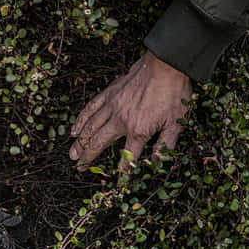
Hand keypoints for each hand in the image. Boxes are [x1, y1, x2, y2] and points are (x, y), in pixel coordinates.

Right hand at [70, 51, 191, 172]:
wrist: (166, 65)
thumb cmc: (173, 94)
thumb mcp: (176, 124)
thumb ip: (165, 147)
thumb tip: (157, 165)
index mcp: (138, 131)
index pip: (127, 158)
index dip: (122, 173)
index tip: (117, 183)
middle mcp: (121, 121)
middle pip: (98, 144)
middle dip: (88, 158)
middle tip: (79, 168)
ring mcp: (112, 107)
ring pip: (90, 128)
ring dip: (79, 143)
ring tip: (72, 155)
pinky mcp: (109, 94)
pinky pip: (90, 109)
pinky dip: (81, 120)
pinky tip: (74, 130)